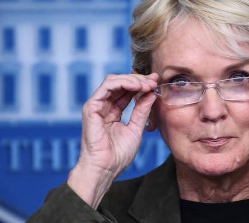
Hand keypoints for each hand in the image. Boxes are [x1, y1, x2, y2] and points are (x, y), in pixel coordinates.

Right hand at [67, 73, 158, 207]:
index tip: (156, 82)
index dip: (141, 84)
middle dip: (139, 80)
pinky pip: (107, 86)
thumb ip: (142, 110)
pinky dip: (123, 83)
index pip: (127, 91)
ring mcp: (96, 105)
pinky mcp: (91, 107)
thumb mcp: (136, 128)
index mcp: (113, 112)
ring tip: (147, 84)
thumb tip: (151, 93)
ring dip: (132, 79)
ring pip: (114, 81)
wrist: (105, 169)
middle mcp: (104, 106)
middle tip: (154, 81)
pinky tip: (137, 87)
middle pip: (121, 83)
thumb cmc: (118, 155)